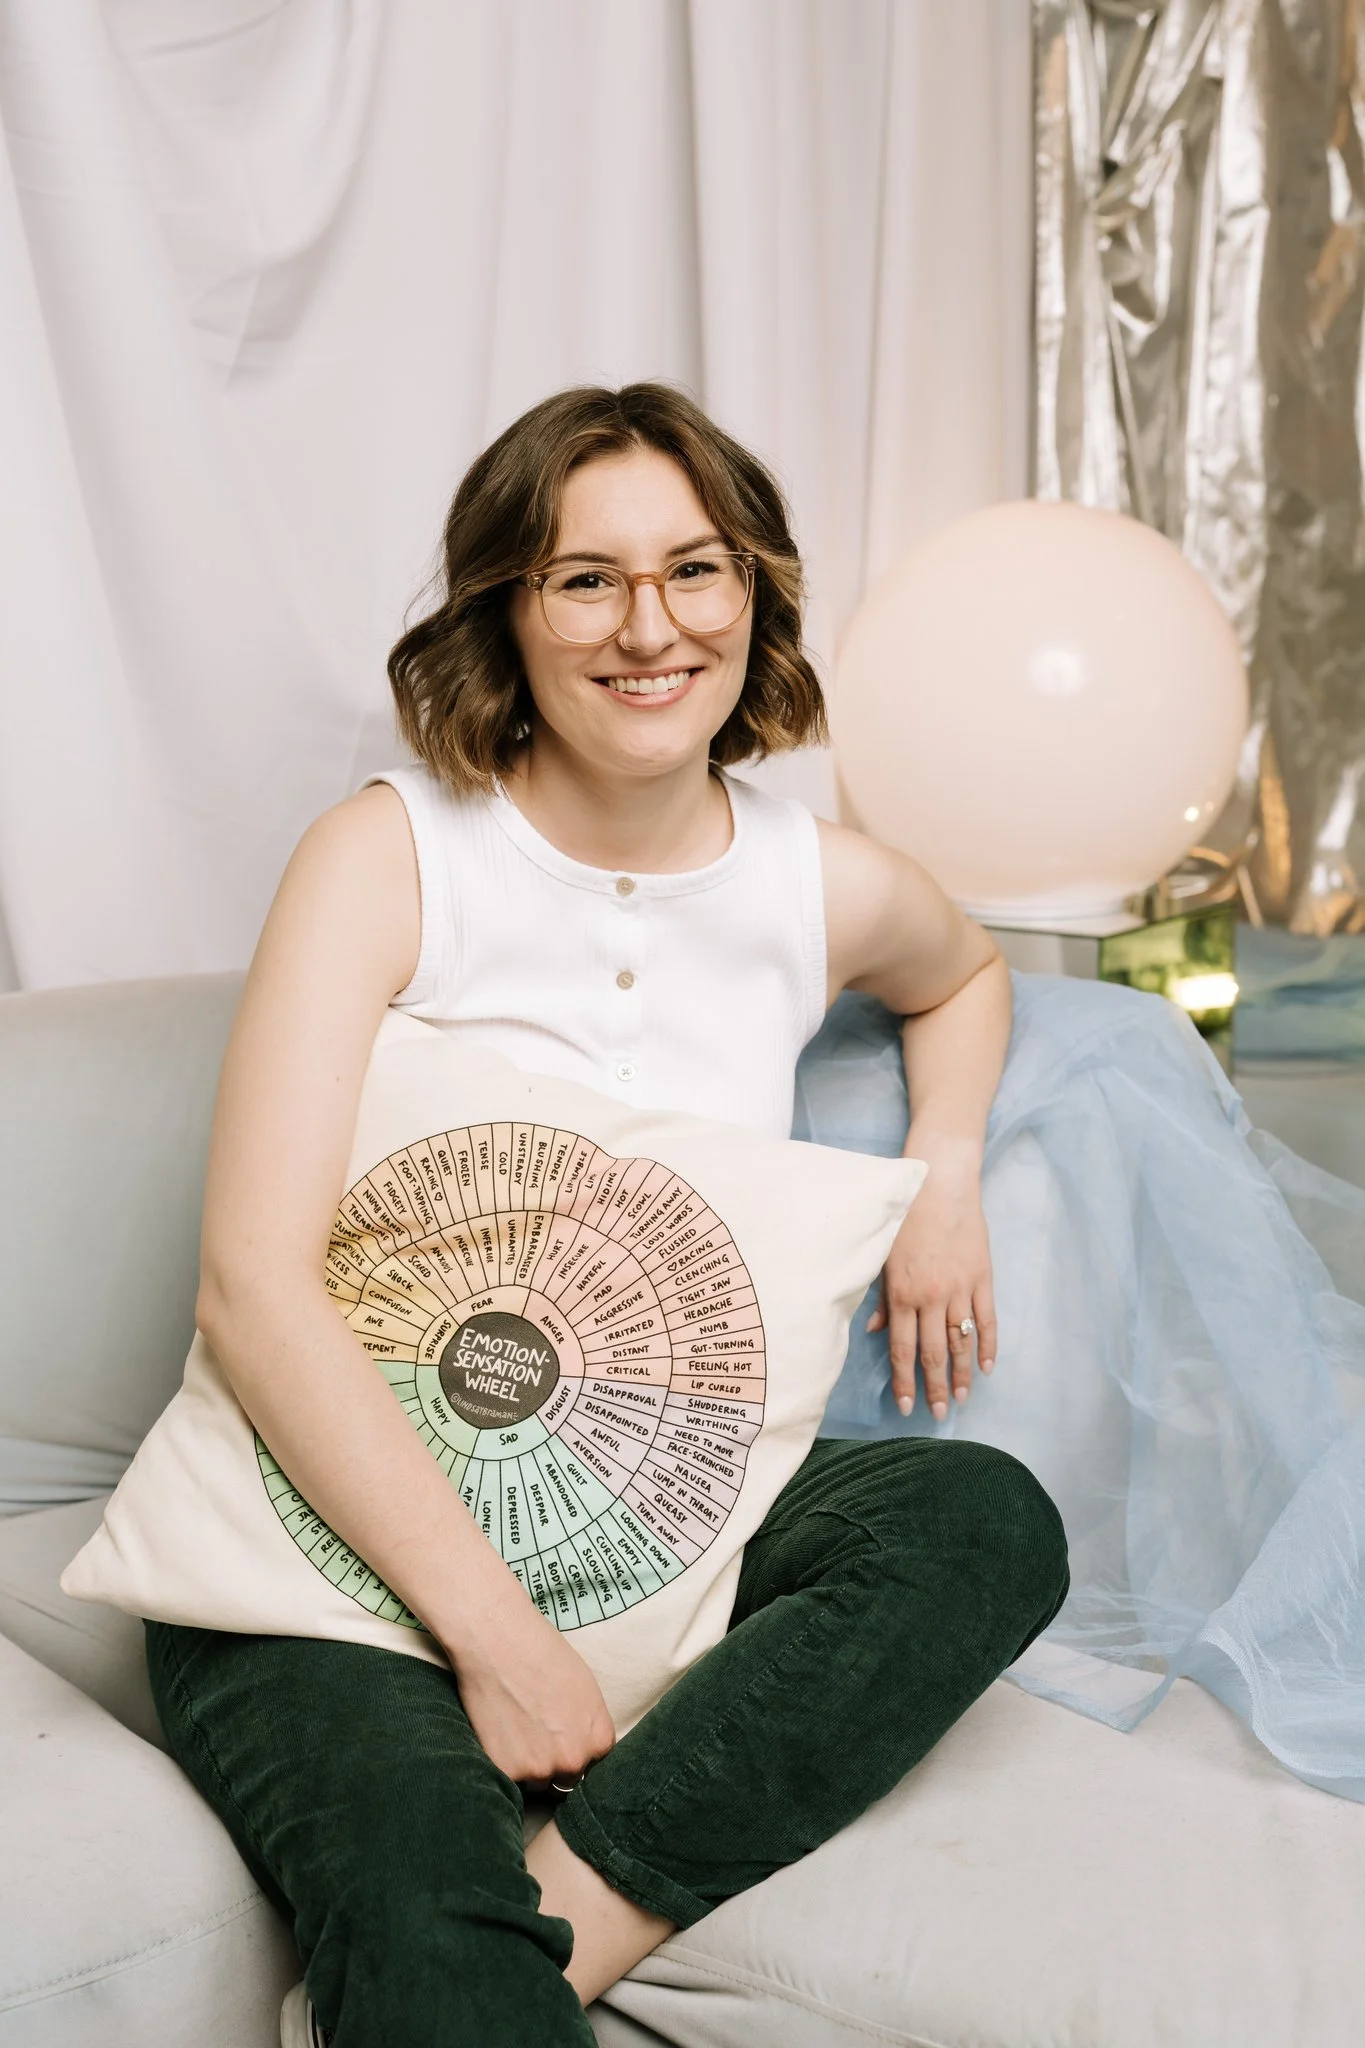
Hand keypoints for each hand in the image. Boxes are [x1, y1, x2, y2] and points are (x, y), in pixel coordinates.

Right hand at [450, 1598, 615, 1786]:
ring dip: (528, 1767)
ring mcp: (540, 1770)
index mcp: (598, 1740)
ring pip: (536, 1783)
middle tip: (536, 1734)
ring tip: (516, 1730)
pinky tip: (500, 1732)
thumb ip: (590, 1727)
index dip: (575, 1750)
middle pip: (566, 1780)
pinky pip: (509, 1780)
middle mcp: (573, 1761)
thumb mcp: (587, 1689)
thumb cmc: (543, 1654)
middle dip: (554, 1763)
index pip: (594, 1766)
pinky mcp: (507, 1772)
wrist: (500, 1642)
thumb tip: (585, 1749)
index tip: (562, 1737)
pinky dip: (504, 1763)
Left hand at [868, 1149, 996, 1420]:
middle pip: (933, 1353)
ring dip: (962, 1374)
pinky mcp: (982, 1278)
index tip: (906, 1406)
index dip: (904, 1380)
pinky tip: (987, 1367)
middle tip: (939, 1414)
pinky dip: (988, 1345)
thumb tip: (873, 1331)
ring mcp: (960, 1289)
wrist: (940, 1183)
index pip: (902, 1349)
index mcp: (902, 1294)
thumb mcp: (883, 1256)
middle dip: (935, 1386)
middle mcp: (932, 1297)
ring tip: (962, 1398)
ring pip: (962, 1342)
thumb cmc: (905, 1217)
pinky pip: (987, 1320)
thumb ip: (880, 1296)